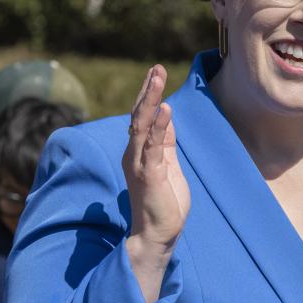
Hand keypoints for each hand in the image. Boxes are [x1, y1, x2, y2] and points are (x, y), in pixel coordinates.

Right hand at [123, 65, 190, 302]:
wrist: (158, 234)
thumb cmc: (164, 203)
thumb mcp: (168, 165)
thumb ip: (165, 142)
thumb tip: (167, 117)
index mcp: (139, 151)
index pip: (142, 117)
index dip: (149, 95)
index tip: (156, 73)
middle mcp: (134, 154)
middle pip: (139, 115)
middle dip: (148, 90)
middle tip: (156, 68)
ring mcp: (140, 163)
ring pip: (142, 125)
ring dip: (150, 100)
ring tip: (157, 78)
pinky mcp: (150, 174)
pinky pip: (154, 145)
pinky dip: (160, 126)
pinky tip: (165, 109)